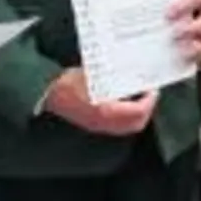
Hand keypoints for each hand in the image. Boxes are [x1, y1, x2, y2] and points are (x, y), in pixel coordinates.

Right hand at [43, 69, 157, 136]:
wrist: (48, 94)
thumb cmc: (68, 82)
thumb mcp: (95, 75)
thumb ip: (116, 77)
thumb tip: (134, 74)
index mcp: (106, 111)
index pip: (138, 111)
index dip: (149, 100)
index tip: (152, 89)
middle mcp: (104, 122)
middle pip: (136, 123)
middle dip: (146, 109)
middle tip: (149, 94)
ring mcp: (99, 126)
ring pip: (128, 126)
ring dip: (138, 113)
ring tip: (140, 98)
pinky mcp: (95, 125)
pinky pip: (119, 126)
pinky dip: (127, 116)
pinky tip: (125, 104)